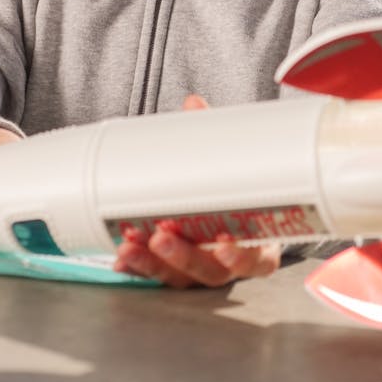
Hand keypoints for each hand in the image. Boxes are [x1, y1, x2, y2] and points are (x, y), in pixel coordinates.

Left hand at [113, 94, 280, 288]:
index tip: (225, 243)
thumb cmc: (240, 193)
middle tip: (163, 236)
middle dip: (185, 256)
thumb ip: (213, 137)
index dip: (239, 255)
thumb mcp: (234, 165)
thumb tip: (194, 104)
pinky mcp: (176, 272)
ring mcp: (202, 271)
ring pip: (182, 278)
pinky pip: (156, 277)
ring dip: (154, 263)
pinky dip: (138, 268)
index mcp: (258, 244)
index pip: (255, 259)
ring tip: (132, 244)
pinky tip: (123, 258)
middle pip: (212, 272)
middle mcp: (230, 264)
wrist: (231, 211)